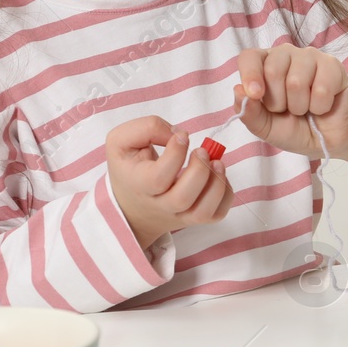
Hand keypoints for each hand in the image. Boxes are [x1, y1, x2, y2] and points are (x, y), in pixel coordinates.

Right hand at [106, 116, 233, 250]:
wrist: (132, 205)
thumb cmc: (130, 168)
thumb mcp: (122, 141)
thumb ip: (147, 128)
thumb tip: (179, 134)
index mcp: (138, 185)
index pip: (158, 177)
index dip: (175, 154)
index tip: (182, 136)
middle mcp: (159, 205)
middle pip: (182, 198)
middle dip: (199, 171)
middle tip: (202, 151)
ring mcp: (179, 215)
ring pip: (203, 211)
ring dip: (216, 184)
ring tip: (216, 162)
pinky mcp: (195, 218)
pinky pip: (216, 213)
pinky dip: (225, 194)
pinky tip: (218, 174)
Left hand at [235, 44, 347, 159]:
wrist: (326, 140)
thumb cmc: (294, 128)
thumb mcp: (265, 127)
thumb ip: (249, 112)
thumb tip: (238, 90)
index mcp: (265, 65)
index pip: (250, 57)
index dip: (250, 74)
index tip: (256, 95)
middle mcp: (287, 55)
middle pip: (273, 70)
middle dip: (279, 102)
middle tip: (288, 109)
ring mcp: (311, 57)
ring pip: (296, 81)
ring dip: (300, 106)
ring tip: (306, 108)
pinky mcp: (333, 66)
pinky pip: (321, 89)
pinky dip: (320, 107)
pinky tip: (322, 106)